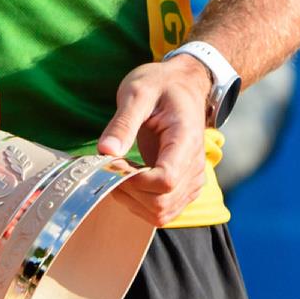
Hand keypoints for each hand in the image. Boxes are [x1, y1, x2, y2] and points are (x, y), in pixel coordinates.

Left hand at [93, 56, 216, 226]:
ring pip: (162, 213)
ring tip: (120, 170)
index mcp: (185, 140)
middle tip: (111, 166)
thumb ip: (122, 123)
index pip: (165, 180)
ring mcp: (192, 179)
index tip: (113, 163)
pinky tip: (130, 178)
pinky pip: (164, 211)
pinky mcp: (185, 187)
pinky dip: (141, 203)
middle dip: (129, 191)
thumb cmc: (161, 85)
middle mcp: (194, 165)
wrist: (183, 85)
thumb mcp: (137, 92)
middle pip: (161, 203)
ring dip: (133, 200)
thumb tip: (105, 152)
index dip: (134, 180)